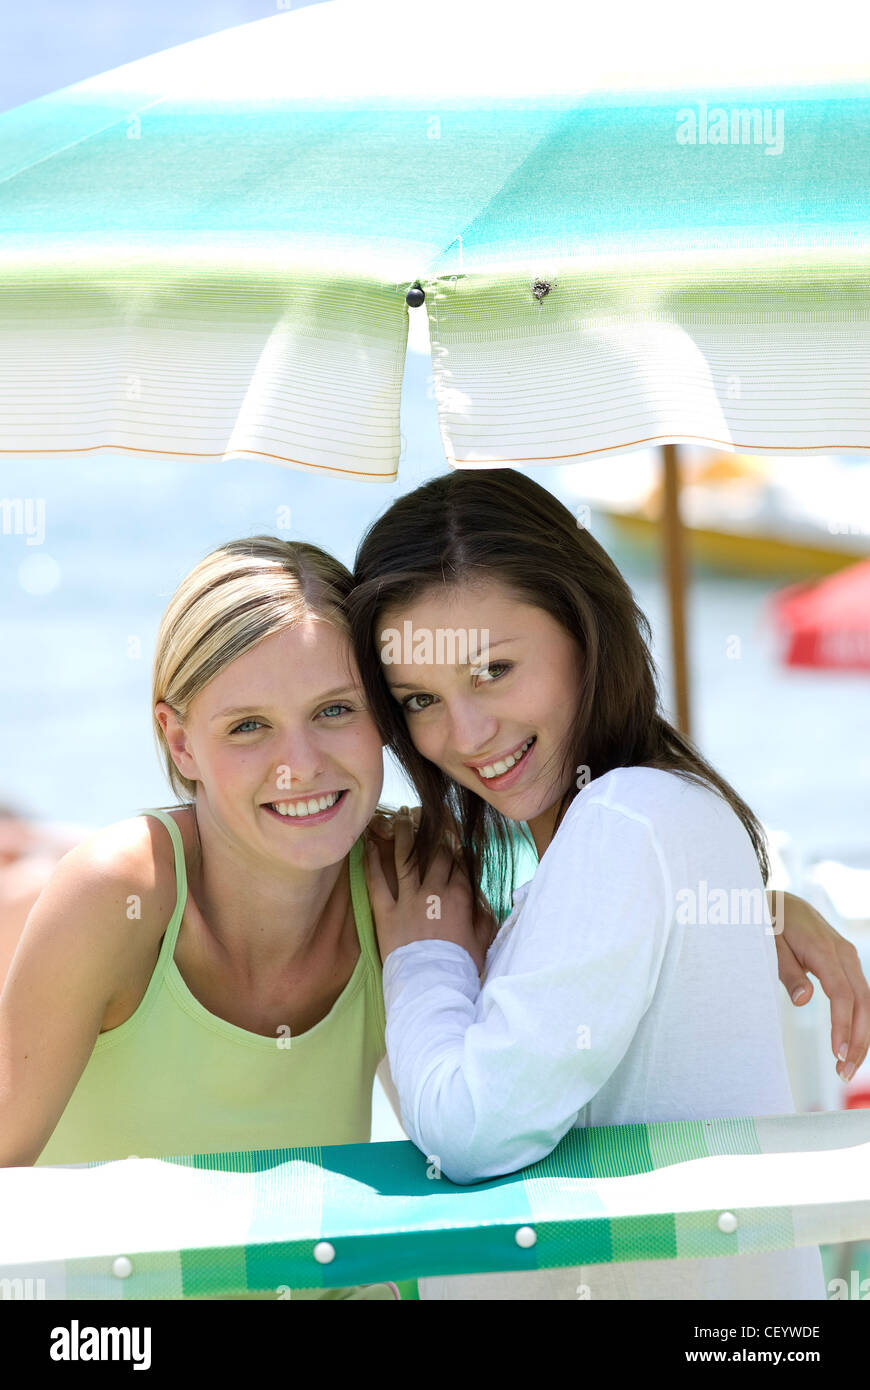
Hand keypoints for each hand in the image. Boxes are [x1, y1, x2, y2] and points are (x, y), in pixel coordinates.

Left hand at [364, 807, 488, 973]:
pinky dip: (373, 862)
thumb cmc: (460, 968)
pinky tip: (370, 845)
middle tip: (426, 812)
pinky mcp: (386, 913)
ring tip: (402, 815)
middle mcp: (434, 891)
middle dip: (431, 830)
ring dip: (404, 835)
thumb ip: (483, 918)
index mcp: (459, 896)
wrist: (433, 986)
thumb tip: (485, 903)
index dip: (453, 841)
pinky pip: (377, 882)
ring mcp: (408, 900)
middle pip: (433, 853)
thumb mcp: (481, 942)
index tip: (449, 826)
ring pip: (406, 859)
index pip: (458, 860)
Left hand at [771, 889, 869, 1080]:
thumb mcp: (769, 944)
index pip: (842, 995)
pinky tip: (853, 1043)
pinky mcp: (846, 962)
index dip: (843, 1026)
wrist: (778, 901)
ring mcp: (848, 957)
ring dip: (861, 1034)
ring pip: (865, 1000)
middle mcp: (843, 953)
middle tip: (844, 1072)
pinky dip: (859, 1020)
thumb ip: (786, 971)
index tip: (838, 1054)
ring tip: (848, 1066)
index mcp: (825, 950)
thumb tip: (803, 1000)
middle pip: (861, 1001)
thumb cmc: (770, 922)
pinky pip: (859, 994)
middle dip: (858, 1039)